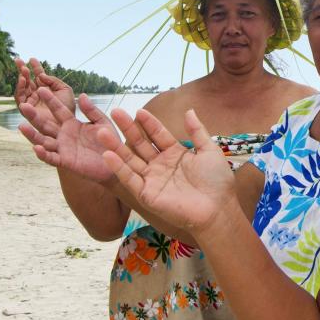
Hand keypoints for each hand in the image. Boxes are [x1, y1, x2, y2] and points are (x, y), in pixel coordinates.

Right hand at [14, 57, 75, 129]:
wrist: (67, 123)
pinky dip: (20, 89)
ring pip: (22, 88)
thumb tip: (42, 75)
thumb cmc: (68, 108)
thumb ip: (53, 80)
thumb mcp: (64, 90)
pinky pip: (20, 99)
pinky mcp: (26, 111)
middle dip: (23, 70)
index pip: (39, 76)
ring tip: (23, 70)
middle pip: (27, 80)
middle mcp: (37, 95)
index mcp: (47, 89)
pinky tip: (22, 80)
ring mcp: (31, 102)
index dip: (35, 67)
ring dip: (21, 78)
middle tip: (18, 60)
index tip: (31, 58)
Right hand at [18, 88, 117, 181]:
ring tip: (21, 126)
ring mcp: (63, 149)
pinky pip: (52, 158)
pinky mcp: (66, 161)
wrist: (117, 162)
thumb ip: (92, 111)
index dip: (50, 100)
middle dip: (34, 116)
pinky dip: (43, 154)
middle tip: (23, 105)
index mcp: (72, 124)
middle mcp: (64, 135)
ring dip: (32, 135)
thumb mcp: (102, 123)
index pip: (58, 110)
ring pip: (43, 141)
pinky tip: (36, 148)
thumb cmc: (110, 141)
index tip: (42, 88)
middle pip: (45, 125)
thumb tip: (82, 95)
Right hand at [101, 108, 235, 232]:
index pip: (158, 134)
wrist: (217, 208)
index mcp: (175, 154)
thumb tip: (189, 110)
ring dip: (116, 146)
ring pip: (130, 159)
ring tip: (103, 131)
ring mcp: (152, 179)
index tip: (138, 110)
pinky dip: (118, 168)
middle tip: (115, 112)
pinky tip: (108, 154)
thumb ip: (197, 131)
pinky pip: (130, 179)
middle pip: (140, 144)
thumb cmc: (217, 181)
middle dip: (128, 129)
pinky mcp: (146, 195)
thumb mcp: (209, 150)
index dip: (148, 123)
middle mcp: (160, 165)